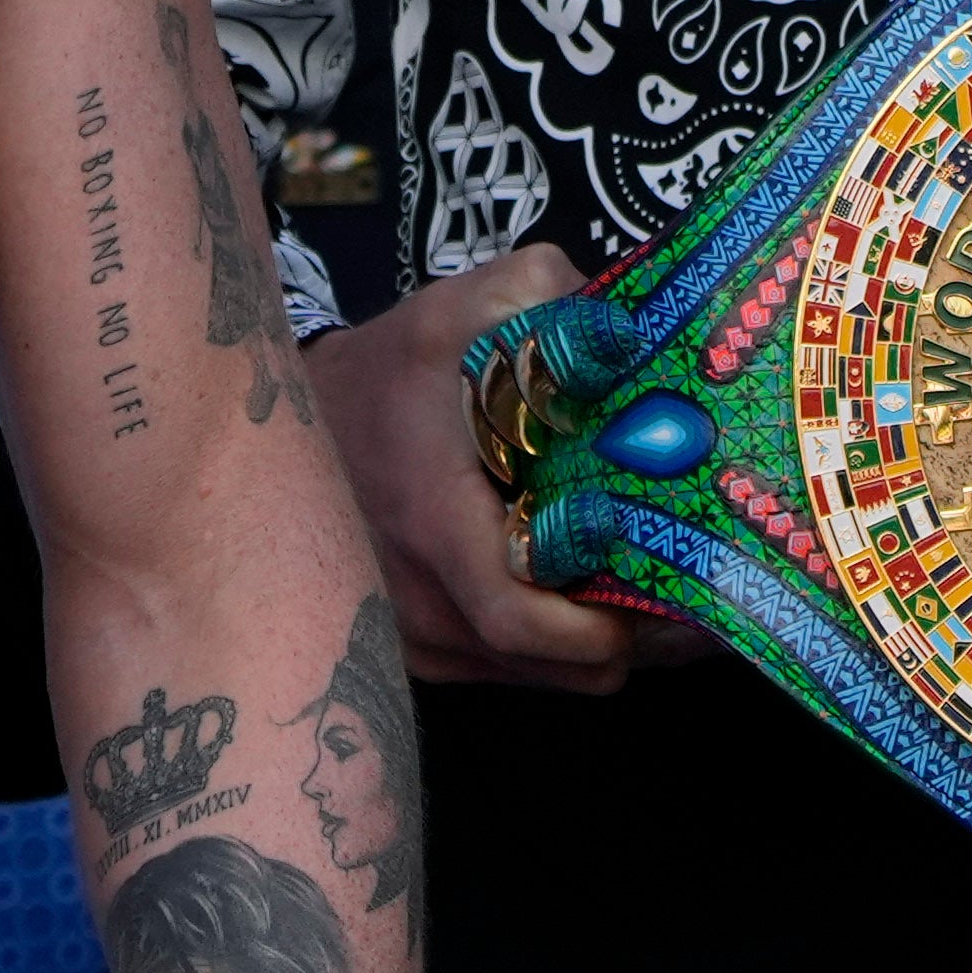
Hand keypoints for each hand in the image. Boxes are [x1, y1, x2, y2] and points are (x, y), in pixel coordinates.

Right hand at [320, 243, 711, 691]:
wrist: (278, 425)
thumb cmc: (383, 372)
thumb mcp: (456, 310)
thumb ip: (542, 296)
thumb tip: (628, 322)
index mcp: (431, 524)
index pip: (515, 618)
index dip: (594, 630)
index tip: (660, 599)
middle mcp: (416, 601)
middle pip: (548, 665)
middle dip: (628, 637)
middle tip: (694, 598)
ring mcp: (409, 637)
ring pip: (533, 676)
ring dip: (594, 644)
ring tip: (653, 591)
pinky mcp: (413, 653)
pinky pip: (505, 671)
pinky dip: (554, 646)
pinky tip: (582, 594)